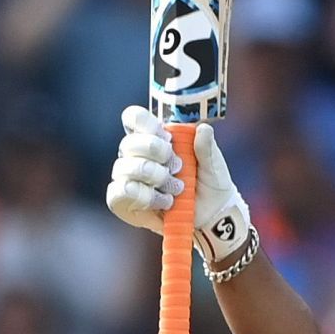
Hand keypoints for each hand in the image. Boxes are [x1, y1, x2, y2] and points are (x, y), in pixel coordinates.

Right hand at [106, 106, 251, 260]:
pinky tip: (165, 202)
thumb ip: (206, 146)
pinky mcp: (124, 201)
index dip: (146, 123)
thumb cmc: (210, 183)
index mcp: (155, 138)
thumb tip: (203, 129)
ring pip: (125, 168)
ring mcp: (128, 177)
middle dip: (156, 152)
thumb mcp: (213, 163)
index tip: (167, 137)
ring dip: (155, 177)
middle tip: (179, 166)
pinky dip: (146, 196)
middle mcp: (136, 155)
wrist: (212, 214)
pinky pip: (120, 192)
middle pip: (129, 143)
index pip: (134, 118)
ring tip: (177, 188)